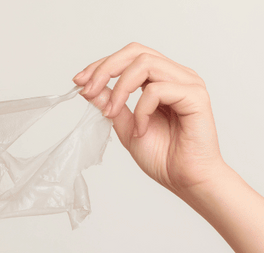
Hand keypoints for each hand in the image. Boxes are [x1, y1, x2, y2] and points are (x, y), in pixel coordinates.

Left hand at [73, 43, 224, 196]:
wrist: (186, 179)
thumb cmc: (163, 157)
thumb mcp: (125, 127)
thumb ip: (111, 105)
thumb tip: (89, 88)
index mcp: (161, 80)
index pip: (129, 57)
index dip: (101, 65)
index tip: (79, 82)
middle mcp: (176, 75)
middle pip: (136, 51)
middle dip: (105, 68)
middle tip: (88, 90)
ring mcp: (188, 83)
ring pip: (146, 64)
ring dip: (120, 89)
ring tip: (112, 114)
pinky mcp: (195, 96)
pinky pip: (158, 90)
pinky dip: (141, 110)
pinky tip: (140, 130)